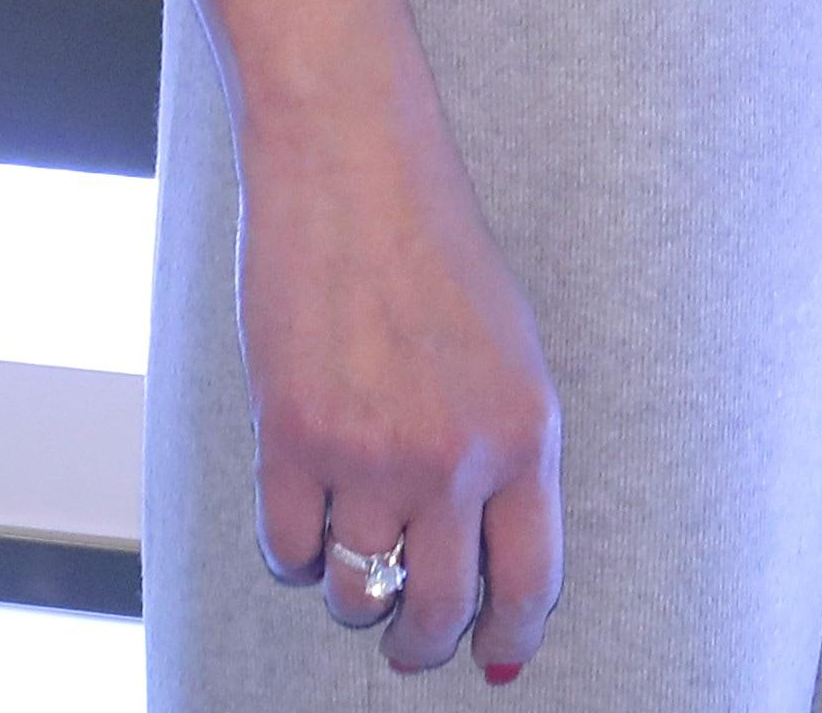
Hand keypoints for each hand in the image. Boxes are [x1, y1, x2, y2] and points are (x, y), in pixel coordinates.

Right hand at [240, 67, 564, 678]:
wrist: (352, 166)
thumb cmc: (431, 246)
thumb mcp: (507, 351)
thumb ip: (505, 453)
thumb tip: (494, 560)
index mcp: (526, 431)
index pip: (531, 581)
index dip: (508, 635)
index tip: (493, 656)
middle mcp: (457, 455)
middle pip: (438, 610)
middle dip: (421, 644)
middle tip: (408, 641)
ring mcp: (373, 452)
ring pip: (356, 592)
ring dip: (351, 593)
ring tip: (351, 559)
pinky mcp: (292, 439)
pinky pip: (289, 552)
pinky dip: (294, 552)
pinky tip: (304, 516)